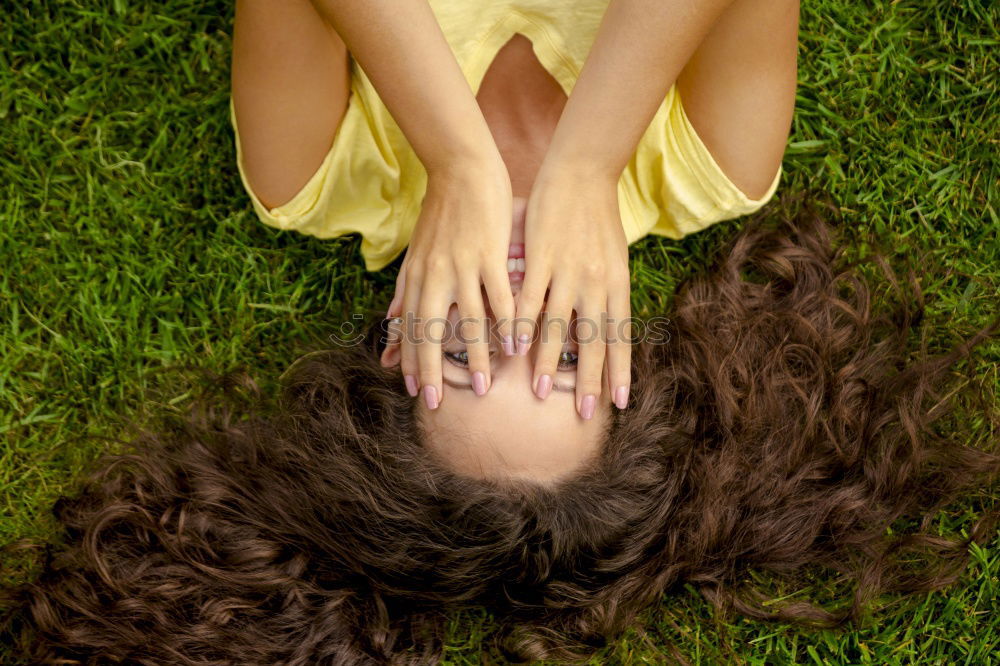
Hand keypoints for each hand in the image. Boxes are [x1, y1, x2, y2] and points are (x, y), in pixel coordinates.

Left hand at [386, 156, 516, 408]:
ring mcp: (463, 265)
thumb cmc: (440, 214)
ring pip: (467, 321)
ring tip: (484, 388)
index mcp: (418, 277)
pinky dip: (507, 323)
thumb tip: (391, 324)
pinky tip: (515, 346)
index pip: (412, 328)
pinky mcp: (490, 253)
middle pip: (431, 332)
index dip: (413, 361)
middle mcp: (435, 275)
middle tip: (438, 403)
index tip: (418, 392)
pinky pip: (499, 296)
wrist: (461, 170)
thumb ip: (405, 291)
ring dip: (476, 357)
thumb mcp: (416, 254)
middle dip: (433, 370)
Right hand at [514, 163, 631, 417]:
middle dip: (590, 379)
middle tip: (584, 412)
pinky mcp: (541, 258)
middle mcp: (597, 283)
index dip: (619, 371)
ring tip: (541, 392)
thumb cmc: (597, 217)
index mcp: (616, 284)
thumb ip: (607, 293)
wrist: (582, 173)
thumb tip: (603, 328)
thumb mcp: (613, 258)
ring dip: (551, 362)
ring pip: (560, 326)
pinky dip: (523, 326)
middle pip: (595, 340)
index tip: (618, 403)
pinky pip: (530, 300)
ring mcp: (568, 271)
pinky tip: (514, 348)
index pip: (620, 336)